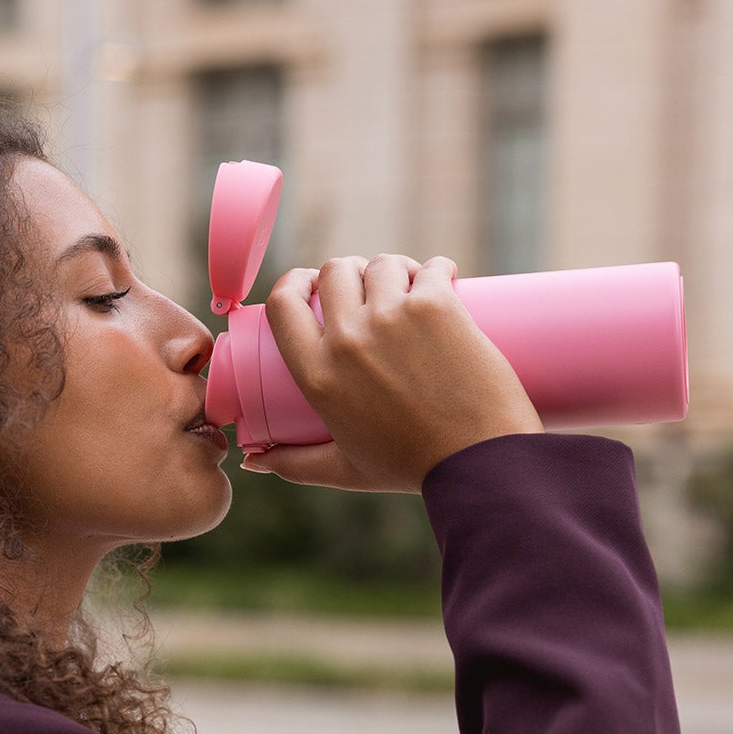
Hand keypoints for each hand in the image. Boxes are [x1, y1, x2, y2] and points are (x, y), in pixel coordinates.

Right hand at [253, 255, 543, 493]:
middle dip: (349, 272)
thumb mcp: (343, 470)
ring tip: (408, 289)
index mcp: (317, 375)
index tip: (310, 284)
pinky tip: (443, 279)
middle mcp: (348, 340)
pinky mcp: (438, 305)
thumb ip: (294, 465)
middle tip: (370, 290)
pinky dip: (438, 270)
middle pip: (334, 270)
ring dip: (393, 269)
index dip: (294, 283)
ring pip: (382, 263)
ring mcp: (393, 317)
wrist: (478, 462)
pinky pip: (432, 266)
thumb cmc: (410, 468)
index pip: (283, 304)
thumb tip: (254, 463)